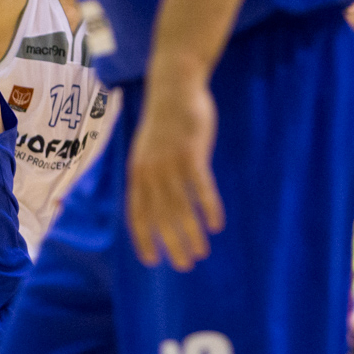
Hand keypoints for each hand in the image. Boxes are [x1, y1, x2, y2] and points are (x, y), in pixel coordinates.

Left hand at [126, 68, 224, 270]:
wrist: (173, 86)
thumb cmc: (164, 122)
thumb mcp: (147, 151)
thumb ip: (150, 176)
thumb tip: (156, 201)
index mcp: (137, 174)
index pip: (137, 215)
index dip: (144, 239)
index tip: (152, 261)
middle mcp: (150, 173)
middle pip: (160, 216)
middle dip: (171, 244)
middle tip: (184, 266)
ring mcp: (170, 163)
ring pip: (180, 206)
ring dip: (190, 233)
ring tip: (201, 252)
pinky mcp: (191, 153)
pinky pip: (200, 187)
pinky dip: (208, 207)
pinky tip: (216, 224)